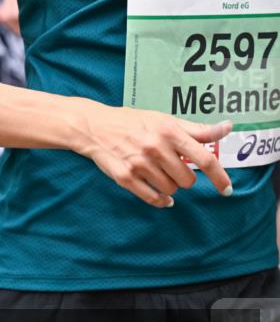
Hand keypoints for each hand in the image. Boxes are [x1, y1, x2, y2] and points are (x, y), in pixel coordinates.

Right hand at [74, 105, 233, 207]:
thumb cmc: (133, 122)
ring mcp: (139, 164)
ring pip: (171, 190)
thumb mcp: (164, 120)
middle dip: (183, 177)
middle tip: (171, 167)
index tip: (227, 189)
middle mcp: (155, 148)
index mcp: (169, 132)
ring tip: (157, 173)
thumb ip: (196, 129)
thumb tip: (228, 128)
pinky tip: (161, 197)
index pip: (204, 159)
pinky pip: (153, 198)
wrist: (94, 127)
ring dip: (169, 185)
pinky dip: (161, 200)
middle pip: (187, 180)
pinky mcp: (125, 177)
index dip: (219, 177)